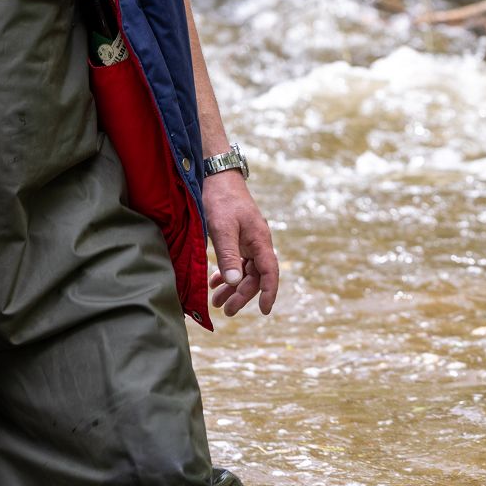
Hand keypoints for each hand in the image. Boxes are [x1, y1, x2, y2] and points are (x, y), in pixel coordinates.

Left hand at [203, 169, 278, 316]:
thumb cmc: (221, 199)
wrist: (216, 175)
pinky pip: (237, 261)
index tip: (264, 311)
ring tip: (217, 302)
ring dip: (232, 286)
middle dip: (242, 295)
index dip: (269, 292)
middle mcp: (258, 242)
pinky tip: (215, 282)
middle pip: (255, 276)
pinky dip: (227, 273)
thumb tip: (236, 282)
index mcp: (260, 240)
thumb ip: (229, 255)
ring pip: (245, 270)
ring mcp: (248, 239)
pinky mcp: (238, 236)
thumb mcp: (222, 228)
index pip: (270, 272)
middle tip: (226, 311)